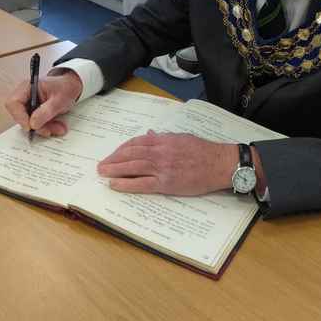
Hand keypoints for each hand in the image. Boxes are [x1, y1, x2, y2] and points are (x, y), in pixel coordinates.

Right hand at [5, 70, 82, 136]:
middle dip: (35, 125)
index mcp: (28, 87)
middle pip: (20, 115)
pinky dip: (46, 127)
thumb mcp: (59, 99)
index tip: (30, 126)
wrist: (72, 87)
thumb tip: (33, 124)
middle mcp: (25, 96)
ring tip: (58, 128)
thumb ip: (46, 111)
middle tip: (49, 130)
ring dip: (43, 128)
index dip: (19, 116)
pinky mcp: (35, 113)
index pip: (13, 102)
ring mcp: (29, 105)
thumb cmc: (65, 87)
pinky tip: (57, 126)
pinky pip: (36, 124)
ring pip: (29, 122)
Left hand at [97, 131, 238, 195]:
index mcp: (164, 140)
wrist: (219, 164)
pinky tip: (115, 184)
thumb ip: (165, 138)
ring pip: (132, 168)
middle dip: (113, 159)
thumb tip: (150, 136)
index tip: (114, 153)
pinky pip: (141, 184)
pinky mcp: (166, 183)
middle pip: (130, 155)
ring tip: (103, 173)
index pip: (136, 143)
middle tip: (101, 165)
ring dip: (114, 170)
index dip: (122, 148)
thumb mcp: (183, 138)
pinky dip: (126, 184)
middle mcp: (160, 152)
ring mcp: (162, 168)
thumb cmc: (204, 151)